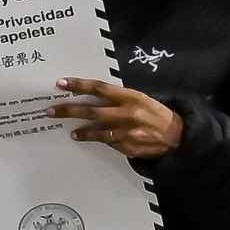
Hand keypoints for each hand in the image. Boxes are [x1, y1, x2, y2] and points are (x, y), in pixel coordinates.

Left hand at [57, 77, 183, 159]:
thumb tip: (92, 95)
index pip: (100, 88)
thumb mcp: (140, 99)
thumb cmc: (155, 114)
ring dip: (81, 131)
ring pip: (97, 131)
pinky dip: (97, 140)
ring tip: (72, 131)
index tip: (62, 83)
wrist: (177, 135)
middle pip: (91, 110)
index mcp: (130, 97)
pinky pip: (108, 143)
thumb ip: (118, 98)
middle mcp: (127, 113)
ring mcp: (127, 131)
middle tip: (51, 110)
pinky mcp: (127, 146)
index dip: (79, 85)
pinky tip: (86, 138)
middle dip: (68, 110)